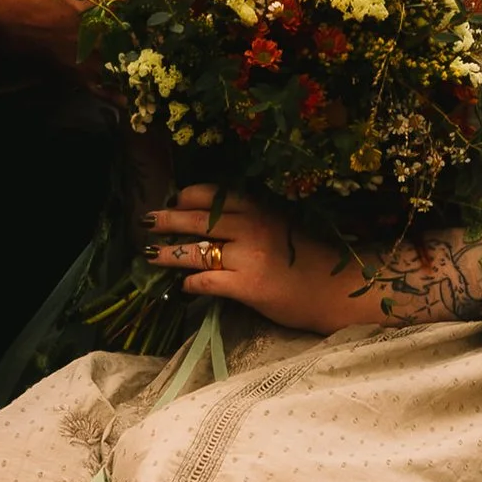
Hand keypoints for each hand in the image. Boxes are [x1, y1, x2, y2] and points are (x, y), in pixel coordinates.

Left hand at [145, 184, 361, 331]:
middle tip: (146, 220)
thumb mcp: (281, 224)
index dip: (185, 196)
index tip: (172, 200)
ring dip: (167, 253)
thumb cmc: (310, 256)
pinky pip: (207, 281)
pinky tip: (184, 286)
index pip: (211, 193)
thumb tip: (211, 221)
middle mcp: (251, 225)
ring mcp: (248, 256)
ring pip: (195, 250)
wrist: (336, 288)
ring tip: (149, 254)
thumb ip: (250, 219)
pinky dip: (191, 283)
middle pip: (196, 217)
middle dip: (166, 219)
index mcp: (259, 206)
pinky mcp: (247, 286)